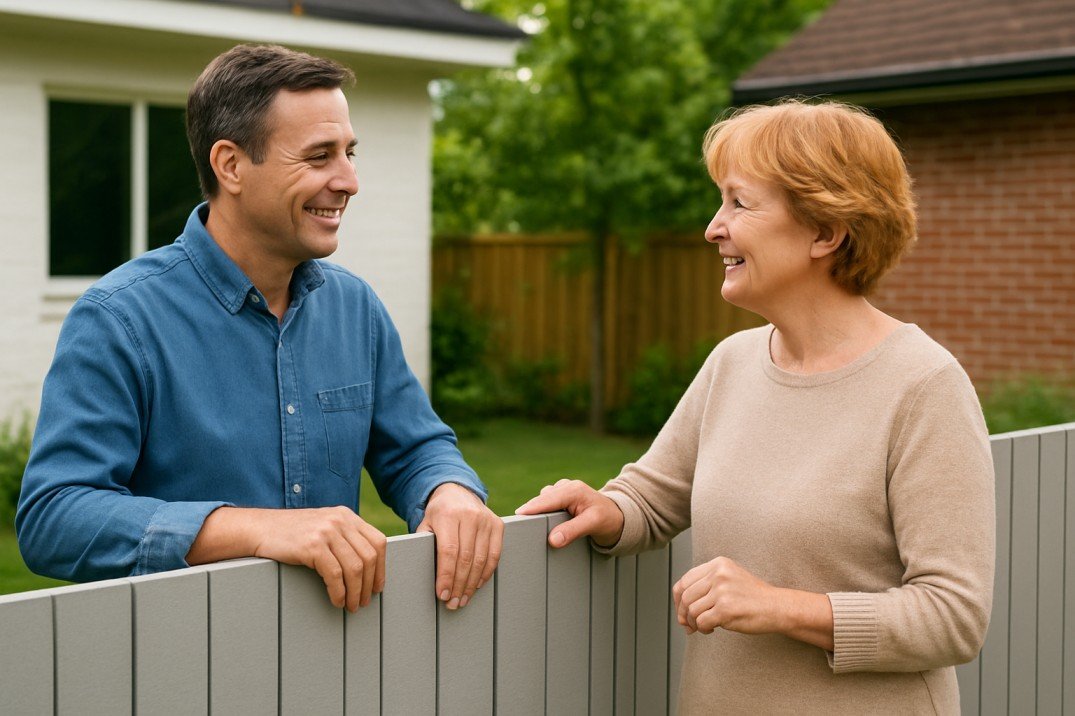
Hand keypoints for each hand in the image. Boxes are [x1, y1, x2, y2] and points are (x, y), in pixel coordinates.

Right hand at [189, 506, 385, 612]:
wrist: (260, 529)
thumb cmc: (292, 534)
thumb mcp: (324, 527)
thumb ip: (345, 537)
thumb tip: (368, 565)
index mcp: (346, 515)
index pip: (378, 542)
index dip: (381, 568)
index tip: (378, 586)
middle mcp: (339, 520)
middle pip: (369, 557)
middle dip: (370, 584)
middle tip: (364, 602)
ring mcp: (326, 531)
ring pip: (355, 568)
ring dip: (356, 592)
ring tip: (351, 606)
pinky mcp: (312, 545)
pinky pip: (335, 575)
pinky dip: (339, 592)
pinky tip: (337, 601)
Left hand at [417, 482, 503, 609]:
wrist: (457, 492)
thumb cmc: (438, 514)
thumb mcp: (426, 524)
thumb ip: (426, 545)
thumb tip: (427, 575)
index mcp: (448, 515)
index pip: (448, 551)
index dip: (446, 576)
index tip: (442, 594)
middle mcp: (469, 516)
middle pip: (466, 558)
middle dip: (459, 585)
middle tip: (453, 603)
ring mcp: (486, 520)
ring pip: (481, 560)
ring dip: (472, 584)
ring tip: (463, 599)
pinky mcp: (497, 525)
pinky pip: (494, 555)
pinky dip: (486, 573)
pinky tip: (477, 585)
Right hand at [515, 479, 623, 548]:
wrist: (618, 516)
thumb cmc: (608, 519)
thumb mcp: (593, 525)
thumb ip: (572, 531)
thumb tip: (552, 540)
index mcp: (573, 490)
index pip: (547, 499)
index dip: (532, 507)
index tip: (518, 515)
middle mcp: (566, 487)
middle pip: (542, 498)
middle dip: (531, 509)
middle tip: (517, 524)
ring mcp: (563, 490)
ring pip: (543, 499)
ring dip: (537, 510)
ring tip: (531, 525)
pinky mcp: (562, 496)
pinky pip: (546, 501)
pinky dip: (542, 510)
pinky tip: (542, 520)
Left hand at [672, 556, 783, 634]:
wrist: (777, 607)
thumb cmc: (753, 596)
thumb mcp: (729, 578)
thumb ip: (706, 584)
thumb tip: (681, 605)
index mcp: (718, 564)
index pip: (685, 580)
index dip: (678, 599)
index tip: (681, 610)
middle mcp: (718, 574)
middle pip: (685, 596)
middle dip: (683, 614)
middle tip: (688, 624)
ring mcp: (722, 591)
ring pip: (692, 611)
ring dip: (694, 623)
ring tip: (704, 626)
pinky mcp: (726, 609)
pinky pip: (701, 622)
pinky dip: (703, 629)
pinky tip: (712, 629)